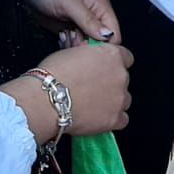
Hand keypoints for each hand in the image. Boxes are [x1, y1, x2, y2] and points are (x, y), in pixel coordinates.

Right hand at [13, 41, 133, 137]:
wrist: (47, 100)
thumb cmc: (53, 75)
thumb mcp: (73, 52)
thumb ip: (90, 56)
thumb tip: (89, 61)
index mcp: (112, 55)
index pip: (126, 57)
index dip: (114, 65)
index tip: (106, 70)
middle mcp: (120, 75)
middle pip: (123, 80)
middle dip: (111, 84)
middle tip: (93, 89)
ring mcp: (119, 98)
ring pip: (124, 100)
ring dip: (112, 102)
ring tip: (93, 106)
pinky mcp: (114, 118)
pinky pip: (122, 120)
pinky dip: (112, 120)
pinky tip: (98, 119)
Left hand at [17, 0, 119, 44]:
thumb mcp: (70, 3)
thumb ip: (89, 20)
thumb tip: (109, 35)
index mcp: (100, 6)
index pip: (113, 33)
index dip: (105, 45)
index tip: (89, 50)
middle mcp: (93, 16)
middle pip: (101, 42)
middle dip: (87, 47)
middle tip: (72, 40)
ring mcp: (80, 24)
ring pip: (87, 45)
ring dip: (76, 46)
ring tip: (64, 37)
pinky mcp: (69, 30)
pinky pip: (75, 45)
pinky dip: (68, 46)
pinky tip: (60, 38)